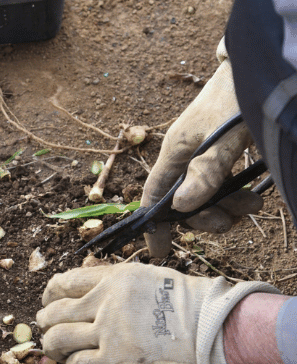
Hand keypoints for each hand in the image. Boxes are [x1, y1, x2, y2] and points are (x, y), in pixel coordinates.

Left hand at [36, 263, 276, 363]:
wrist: (218, 328)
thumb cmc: (189, 306)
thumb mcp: (147, 279)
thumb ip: (113, 285)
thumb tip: (82, 297)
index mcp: (113, 278)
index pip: (62, 283)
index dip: (49, 297)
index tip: (49, 306)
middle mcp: (106, 301)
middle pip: (53, 313)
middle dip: (46, 324)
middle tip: (50, 333)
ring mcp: (109, 331)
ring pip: (57, 340)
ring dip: (53, 349)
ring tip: (59, 354)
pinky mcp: (116, 360)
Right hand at [141, 39, 259, 256]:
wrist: (259, 64)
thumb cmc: (237, 95)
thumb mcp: (224, 135)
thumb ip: (205, 170)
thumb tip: (181, 207)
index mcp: (174, 151)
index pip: (153, 196)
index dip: (154, 224)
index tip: (160, 251)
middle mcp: (185, 157)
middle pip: (183, 202)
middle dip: (205, 217)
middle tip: (231, 221)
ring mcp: (204, 156)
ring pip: (206, 197)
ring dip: (227, 208)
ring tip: (253, 206)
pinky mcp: (223, 154)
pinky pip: (222, 187)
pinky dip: (236, 197)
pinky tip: (254, 197)